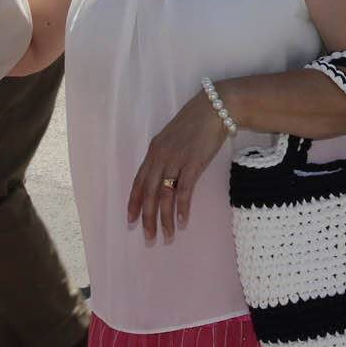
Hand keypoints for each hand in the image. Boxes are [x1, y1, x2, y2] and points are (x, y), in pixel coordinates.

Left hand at [126, 92, 228, 242]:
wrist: (215, 108)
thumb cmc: (196, 122)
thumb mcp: (173, 138)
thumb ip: (166, 155)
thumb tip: (164, 175)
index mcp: (154, 151)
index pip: (139, 182)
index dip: (134, 202)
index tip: (131, 221)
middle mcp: (161, 157)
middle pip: (149, 194)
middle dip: (148, 218)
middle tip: (148, 238)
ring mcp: (176, 160)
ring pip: (165, 196)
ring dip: (165, 219)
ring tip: (167, 236)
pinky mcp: (193, 163)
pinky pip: (184, 190)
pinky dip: (182, 208)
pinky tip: (182, 221)